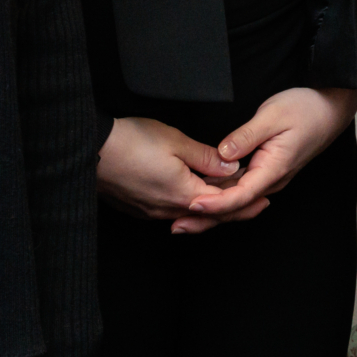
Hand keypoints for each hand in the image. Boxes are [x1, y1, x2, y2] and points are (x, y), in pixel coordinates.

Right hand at [95, 115, 246, 230]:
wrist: (91, 150)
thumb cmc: (132, 141)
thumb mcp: (176, 141)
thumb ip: (206, 157)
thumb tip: (230, 169)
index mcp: (183, 195)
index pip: (223, 202)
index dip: (246, 198)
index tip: (266, 196)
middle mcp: (168, 210)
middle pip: (209, 215)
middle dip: (235, 211)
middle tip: (258, 207)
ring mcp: (151, 212)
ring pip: (190, 215)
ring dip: (212, 209)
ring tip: (230, 202)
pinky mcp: (138, 208)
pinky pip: (171, 212)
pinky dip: (190, 207)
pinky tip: (195, 199)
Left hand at [182, 86, 356, 229]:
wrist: (330, 109)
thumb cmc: (305, 109)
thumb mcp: (273, 115)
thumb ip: (246, 135)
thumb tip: (223, 154)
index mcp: (273, 169)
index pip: (240, 196)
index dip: (215, 204)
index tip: (192, 205)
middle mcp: (271, 180)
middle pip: (236, 207)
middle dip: (206, 218)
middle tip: (177, 226)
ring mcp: (268, 177)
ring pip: (237, 201)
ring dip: (211, 211)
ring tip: (183, 219)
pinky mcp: (265, 171)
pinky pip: (240, 190)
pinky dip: (220, 196)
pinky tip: (202, 196)